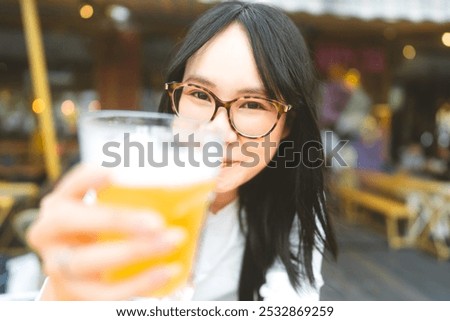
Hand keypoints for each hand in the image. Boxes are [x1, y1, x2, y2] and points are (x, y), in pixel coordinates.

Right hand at [27, 164, 184, 299]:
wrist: (79, 278)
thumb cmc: (100, 234)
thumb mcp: (106, 212)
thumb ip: (136, 199)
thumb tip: (191, 186)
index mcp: (62, 203)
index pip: (72, 184)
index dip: (90, 177)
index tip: (115, 174)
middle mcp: (51, 231)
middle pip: (73, 221)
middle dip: (116, 220)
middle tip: (157, 221)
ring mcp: (58, 264)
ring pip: (88, 260)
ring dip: (134, 250)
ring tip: (171, 241)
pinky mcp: (74, 292)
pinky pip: (105, 291)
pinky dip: (140, 282)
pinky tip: (167, 271)